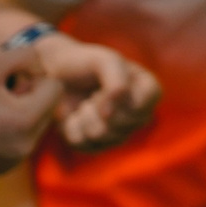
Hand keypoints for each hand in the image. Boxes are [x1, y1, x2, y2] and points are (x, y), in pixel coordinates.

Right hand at [0, 42, 56, 173]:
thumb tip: (45, 69)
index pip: (55, 88)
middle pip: (48, 110)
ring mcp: (13, 161)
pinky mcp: (2, 169)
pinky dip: (8, 133)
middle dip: (29, 98)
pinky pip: (20, 144)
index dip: (33, 76)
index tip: (7, 79)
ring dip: (20, 115)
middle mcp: (23, 147)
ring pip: (36, 127)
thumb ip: (28, 55)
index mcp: (24, 120)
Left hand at [39, 33, 159, 150]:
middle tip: (92, 93)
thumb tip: (109, 114)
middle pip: (121, 124)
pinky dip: (71, 127)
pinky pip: (82, 144)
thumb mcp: (105, 60)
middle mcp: (139, 116)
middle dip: (98, 106)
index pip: (141, 105)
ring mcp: (119, 133)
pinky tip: (74, 116)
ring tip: (84, 103)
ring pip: (101, 135)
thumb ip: (116, 81)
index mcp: (149, 92)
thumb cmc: (86, 63)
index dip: (117, 96)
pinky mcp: (96, 145)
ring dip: (84, 115)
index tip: (104, 85)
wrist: (56, 74)